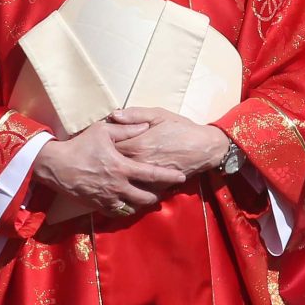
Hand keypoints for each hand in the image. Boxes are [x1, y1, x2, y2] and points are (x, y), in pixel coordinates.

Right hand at [32, 120, 167, 214]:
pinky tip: (128, 203)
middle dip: (157, 195)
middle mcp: (118, 186)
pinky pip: (118, 212)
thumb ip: (126, 129)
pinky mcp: (98, 206)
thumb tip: (145, 125)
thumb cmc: (79, 145)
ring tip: (147, 198)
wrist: (55, 166)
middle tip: (162, 190)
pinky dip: (126, 209)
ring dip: (142, 204)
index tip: (181, 176)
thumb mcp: (103, 131)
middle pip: (146, 198)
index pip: (152, 175)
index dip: (169, 177)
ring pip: (133, 208)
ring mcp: (108, 198)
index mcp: (122, 168)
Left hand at [102, 108, 231, 184]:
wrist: (204, 148)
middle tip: (101, 158)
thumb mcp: (159, 115)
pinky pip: (138, 190)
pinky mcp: (157, 187)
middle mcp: (140, 163)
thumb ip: (135, 115)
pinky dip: (130, 188)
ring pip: (124, 181)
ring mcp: (148, 178)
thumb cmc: (181, 128)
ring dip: (116, 177)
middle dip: (107, 161)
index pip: (111, 146)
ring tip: (109, 174)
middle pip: (114, 164)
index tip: (100, 142)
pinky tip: (125, 185)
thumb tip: (113, 114)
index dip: (103, 143)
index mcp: (138, 144)